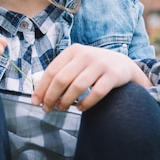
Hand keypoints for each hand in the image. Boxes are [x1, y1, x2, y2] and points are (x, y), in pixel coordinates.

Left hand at [31, 44, 150, 111]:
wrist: (123, 64)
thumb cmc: (93, 67)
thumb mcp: (77, 63)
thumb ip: (61, 74)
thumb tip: (40, 95)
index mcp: (73, 51)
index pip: (52, 70)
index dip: (41, 88)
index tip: (35, 102)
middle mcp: (86, 55)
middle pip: (62, 79)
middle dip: (51, 97)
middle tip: (47, 109)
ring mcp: (100, 64)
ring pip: (77, 86)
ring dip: (66, 101)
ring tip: (62, 109)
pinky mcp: (113, 75)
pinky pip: (96, 93)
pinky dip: (86, 103)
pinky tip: (80, 108)